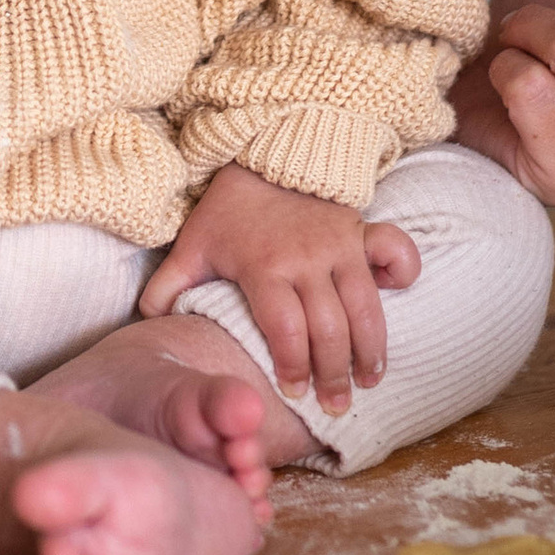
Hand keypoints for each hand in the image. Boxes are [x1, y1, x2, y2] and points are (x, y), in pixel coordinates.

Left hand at [139, 163, 420, 415]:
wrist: (264, 149)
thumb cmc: (229, 207)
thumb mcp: (193, 244)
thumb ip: (170, 286)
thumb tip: (150, 321)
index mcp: (264, 267)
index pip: (286, 328)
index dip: (292, 365)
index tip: (292, 392)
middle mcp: (306, 259)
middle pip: (330, 328)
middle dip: (335, 373)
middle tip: (336, 405)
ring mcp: (338, 244)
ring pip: (364, 306)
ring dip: (371, 348)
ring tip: (369, 380)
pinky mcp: (359, 229)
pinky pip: (393, 250)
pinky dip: (403, 271)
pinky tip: (401, 296)